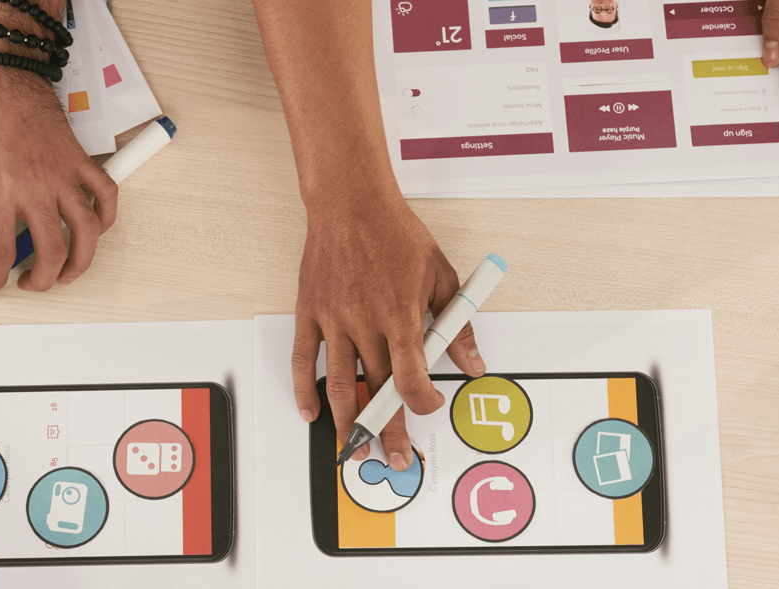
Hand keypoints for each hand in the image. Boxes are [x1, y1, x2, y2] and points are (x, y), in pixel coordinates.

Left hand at [0, 64, 116, 295]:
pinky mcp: (79, 159)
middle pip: (51, 253)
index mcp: (0, 191)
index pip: (0, 252)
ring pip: (87, 233)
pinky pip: (105, 195)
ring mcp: (63, 175)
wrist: (3, 72)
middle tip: (28, 283)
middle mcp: (36, 188)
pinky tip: (94, 229)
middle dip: (41, 280)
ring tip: (67, 273)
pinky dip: (107, 218)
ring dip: (81, 262)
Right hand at [290, 194, 485, 471]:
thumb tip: (474, 362)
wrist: (351, 202)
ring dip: (347, 422)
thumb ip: (459, 324)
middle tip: (394, 459)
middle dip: (387, 430)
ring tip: (353, 448)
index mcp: (400, 314)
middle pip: (376, 390)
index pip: (410, 378)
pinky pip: (304, 359)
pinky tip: (311, 412)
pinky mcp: (310, 312)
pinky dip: (305, 390)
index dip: (421, 402)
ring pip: (338, 384)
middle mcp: (365, 321)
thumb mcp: (441, 275)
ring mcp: (333, 319)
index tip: (429, 406)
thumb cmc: (396, 234)